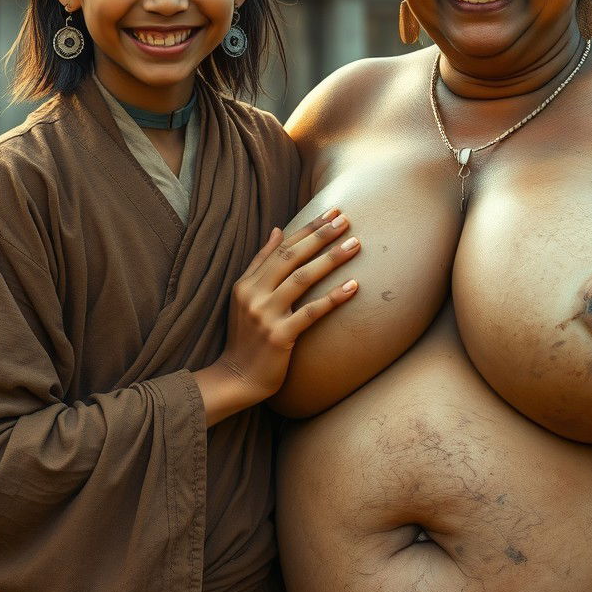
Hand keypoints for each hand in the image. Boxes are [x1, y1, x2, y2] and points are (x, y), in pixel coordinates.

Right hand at [197, 209, 359, 423]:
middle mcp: (254, 295)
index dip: (307, 228)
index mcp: (246, 283)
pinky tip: (353, 286)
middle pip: (291, 257)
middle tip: (345, 219)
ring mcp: (265, 316)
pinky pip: (311, 312)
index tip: (331, 213)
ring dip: (330, 259)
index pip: (281, 247)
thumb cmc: (246, 338)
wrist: (236, 378)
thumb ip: (260, 263)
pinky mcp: (279, 337)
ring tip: (355, 244)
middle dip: (320, 235)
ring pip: (302, 279)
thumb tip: (278, 230)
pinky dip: (332, 297)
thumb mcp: (245, 297)